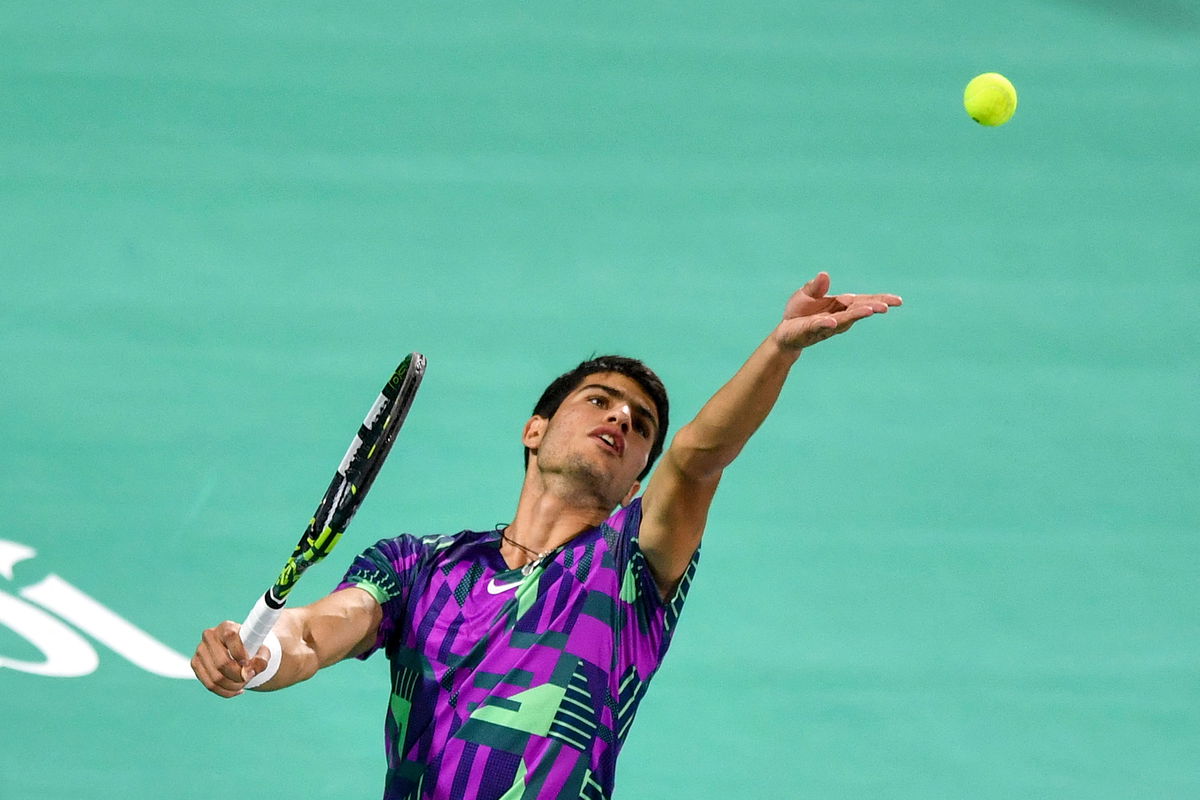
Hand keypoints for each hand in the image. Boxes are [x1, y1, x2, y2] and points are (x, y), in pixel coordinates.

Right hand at [191, 621, 269, 697]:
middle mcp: (209, 635)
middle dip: (238, 676)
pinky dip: (225, 691)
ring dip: (233, 686)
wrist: (240, 652)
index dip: (240, 653)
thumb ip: (261, 660)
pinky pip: (209, 684)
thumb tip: (248, 672)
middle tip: (248, 678)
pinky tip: (235, 689)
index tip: (248, 663)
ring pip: (215, 677)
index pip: (231, 637)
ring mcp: (200, 650)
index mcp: (226, 626)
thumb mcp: (263, 651)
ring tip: (243, 684)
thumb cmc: (253, 649)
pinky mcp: (195, 663)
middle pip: (222, 663)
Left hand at [774, 272, 902, 349]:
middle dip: (873, 307)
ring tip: (869, 311)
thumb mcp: (806, 294)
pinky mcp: (811, 329)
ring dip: (856, 315)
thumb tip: (824, 274)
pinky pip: (820, 326)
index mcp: (841, 305)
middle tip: (887, 307)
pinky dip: (826, 323)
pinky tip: (831, 321)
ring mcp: (826, 324)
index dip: (881, 300)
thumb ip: (816, 286)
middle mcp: (838, 316)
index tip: (898, 301)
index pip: (864, 301)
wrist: (785, 333)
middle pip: (858, 310)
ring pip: (843, 319)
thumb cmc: (799, 312)